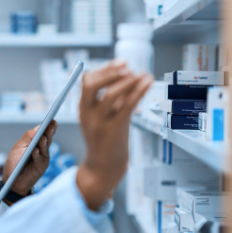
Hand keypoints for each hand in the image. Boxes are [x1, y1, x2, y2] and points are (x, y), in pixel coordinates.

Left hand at [2, 120, 57, 198]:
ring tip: (43, 137)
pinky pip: (40, 159)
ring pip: (45, 148)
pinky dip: (37, 154)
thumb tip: (39, 126)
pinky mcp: (42, 167)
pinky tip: (36, 150)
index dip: (48, 126)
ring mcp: (42, 158)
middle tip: (51, 125)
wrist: (12, 181)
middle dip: (49, 132)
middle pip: (47, 138)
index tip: (52, 120)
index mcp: (35, 142)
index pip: (43, 132)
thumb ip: (28, 137)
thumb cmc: (14, 163)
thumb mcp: (18, 147)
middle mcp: (41, 149)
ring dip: (44, 142)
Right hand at [76, 60, 152, 210]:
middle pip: (92, 84)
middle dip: (110, 71)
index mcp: (83, 108)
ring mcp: (99, 122)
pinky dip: (139, 91)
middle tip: (128, 67)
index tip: (121, 64)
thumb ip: (110, 98)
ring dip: (129, 81)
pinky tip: (148, 83)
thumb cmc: (106, 140)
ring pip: (111, 94)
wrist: (103, 168)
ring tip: (143, 75)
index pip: (87, 80)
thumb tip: (127, 74)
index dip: (104, 69)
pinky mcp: (114, 130)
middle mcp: (88, 113)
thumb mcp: (102, 117)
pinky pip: (127, 106)